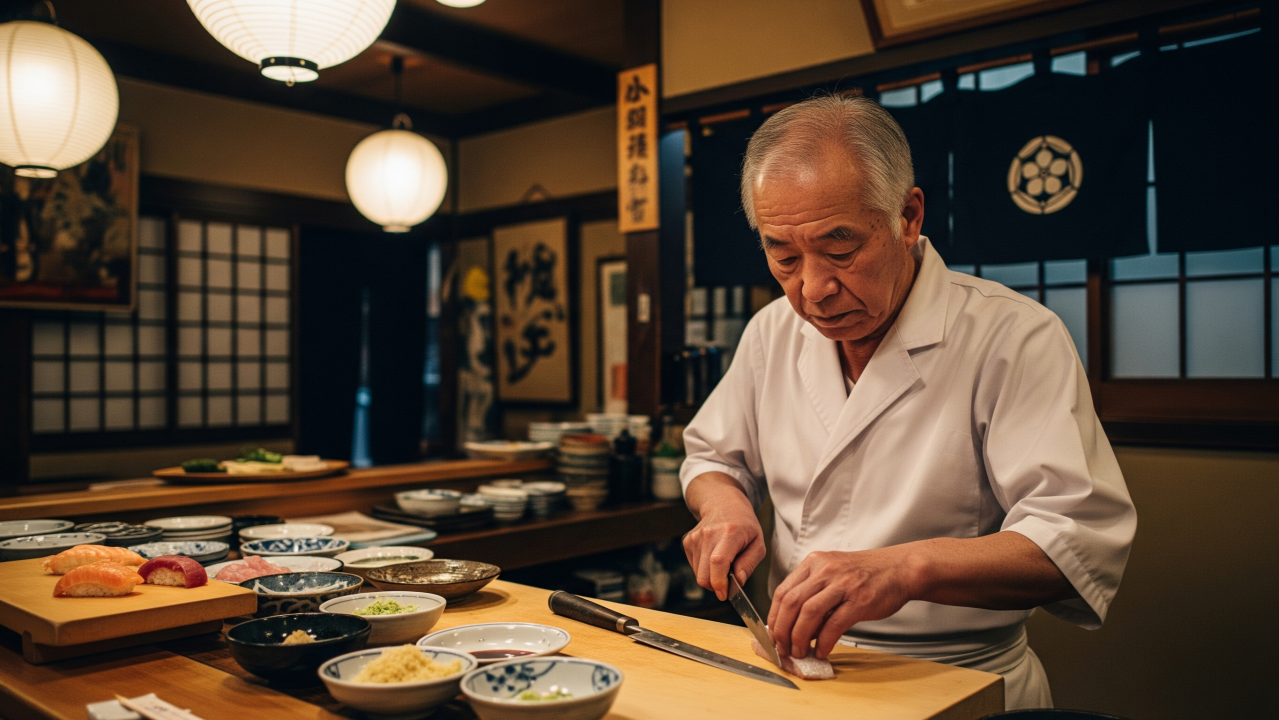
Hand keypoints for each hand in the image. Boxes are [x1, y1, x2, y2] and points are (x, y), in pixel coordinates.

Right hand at [681, 475, 765, 601]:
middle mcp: (709, 534)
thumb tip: (738, 582)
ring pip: (698, 574)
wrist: (723, 504)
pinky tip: (713, 557)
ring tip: (724, 564)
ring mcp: (695, 537)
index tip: (725, 594)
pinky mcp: (687, 542)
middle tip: (728, 583)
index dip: (719, 582)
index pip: (718, 562)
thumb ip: (749, 564)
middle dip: (715, 586)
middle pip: (704, 574)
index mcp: (729, 533)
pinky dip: (705, 569)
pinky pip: (695, 567)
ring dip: (711, 577)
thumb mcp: (758, 543)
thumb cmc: (744, 526)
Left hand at [767, 547, 916, 659]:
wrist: (900, 568)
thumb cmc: (866, 574)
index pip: (783, 591)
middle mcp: (825, 570)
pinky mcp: (859, 600)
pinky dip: (824, 641)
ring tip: (800, 652)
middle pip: (791, 603)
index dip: (774, 617)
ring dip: (799, 638)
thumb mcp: (833, 572)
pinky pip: (834, 624)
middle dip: (782, 631)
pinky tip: (822, 650)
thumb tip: (794, 626)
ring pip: (808, 613)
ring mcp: (842, 584)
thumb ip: (813, 593)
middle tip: (783, 648)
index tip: (773, 635)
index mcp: (814, 562)